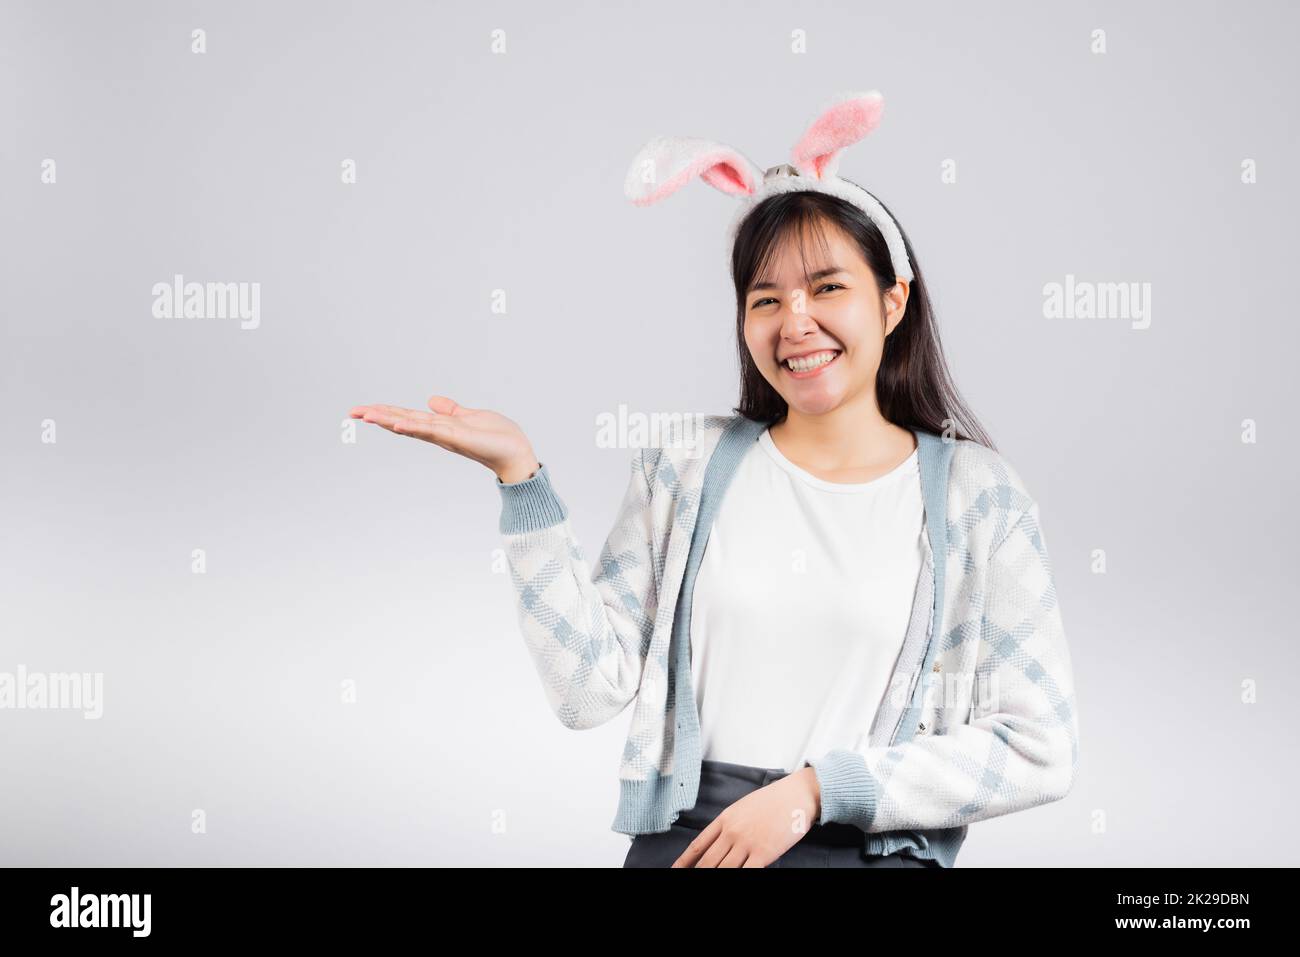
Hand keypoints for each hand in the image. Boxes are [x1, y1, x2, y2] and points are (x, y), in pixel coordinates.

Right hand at [349, 396, 538, 481]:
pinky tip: (397, 424)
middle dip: (377, 416)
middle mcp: (438, 433)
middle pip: (402, 422)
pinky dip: (413, 427)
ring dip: (387, 420)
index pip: (407, 417)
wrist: (516, 451)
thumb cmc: (497, 437)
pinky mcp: (457, 437)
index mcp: (439, 426)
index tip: (363, 409)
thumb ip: (450, 409)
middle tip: (352, 412)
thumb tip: (431, 400)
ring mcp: (445, 436)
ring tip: (365, 415)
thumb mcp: (469, 416)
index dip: (385, 412)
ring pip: (411, 425)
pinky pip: (431, 430)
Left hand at [672, 767, 821, 867]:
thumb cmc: (773, 800)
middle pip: (708, 861)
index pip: (698, 845)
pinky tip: (735, 880)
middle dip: (699, 873)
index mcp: (725, 819)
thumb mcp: (743, 807)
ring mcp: (746, 843)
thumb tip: (718, 841)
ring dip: (716, 876)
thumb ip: (729, 824)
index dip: (684, 861)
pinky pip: (746, 873)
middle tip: (691, 880)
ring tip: (708, 884)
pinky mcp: (763, 853)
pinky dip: (739, 878)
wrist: (796, 795)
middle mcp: (732, 832)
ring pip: (724, 869)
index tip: (675, 870)